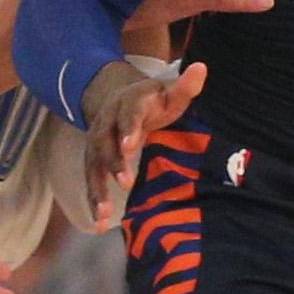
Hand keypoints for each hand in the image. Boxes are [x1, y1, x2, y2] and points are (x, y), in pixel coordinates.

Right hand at [82, 54, 203, 227]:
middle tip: (125, 182)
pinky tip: (99, 225)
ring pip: (93, 165)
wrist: (117, 97)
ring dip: (97, 189)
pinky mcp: (92, 160)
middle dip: (113, 162)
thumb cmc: (153, 100)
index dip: (129, 129)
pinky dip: (94, 201)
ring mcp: (96, 142)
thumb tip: (202, 68)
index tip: (131, 145)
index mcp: (128, 104)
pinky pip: (91, 180)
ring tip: (104, 214)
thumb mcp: (169, 91)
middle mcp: (107, 123)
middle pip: (105, 142)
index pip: (128, 115)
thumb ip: (185, 86)